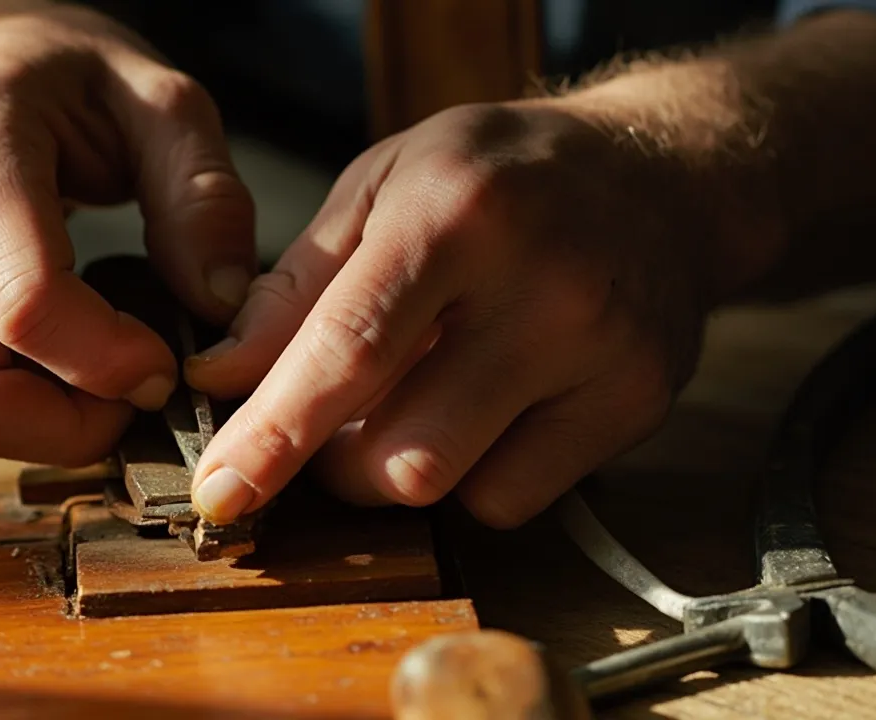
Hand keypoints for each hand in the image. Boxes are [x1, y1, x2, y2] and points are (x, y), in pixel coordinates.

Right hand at [0, 5, 254, 465]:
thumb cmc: (74, 79)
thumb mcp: (164, 103)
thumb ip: (203, 197)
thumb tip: (220, 307)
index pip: (27, 306)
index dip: (111, 364)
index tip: (170, 363)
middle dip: (70, 426)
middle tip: (141, 391)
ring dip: (45, 428)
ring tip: (112, 377)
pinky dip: (25, 410)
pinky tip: (76, 367)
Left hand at [185, 100, 714, 527]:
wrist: (656, 175)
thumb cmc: (494, 178)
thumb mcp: (380, 189)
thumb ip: (293, 287)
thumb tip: (221, 380)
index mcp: (455, 212)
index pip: (349, 347)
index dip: (274, 433)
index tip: (219, 492)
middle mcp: (540, 284)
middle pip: (399, 452)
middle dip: (334, 460)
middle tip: (330, 418)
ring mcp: (600, 351)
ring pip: (452, 487)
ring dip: (395, 469)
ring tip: (407, 402)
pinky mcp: (637, 402)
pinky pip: (512, 499)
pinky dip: (468, 477)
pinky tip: (478, 413)